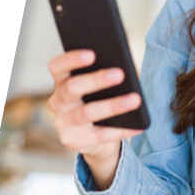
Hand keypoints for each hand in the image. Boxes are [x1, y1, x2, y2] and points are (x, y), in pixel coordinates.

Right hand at [46, 49, 143, 189]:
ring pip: (87, 113)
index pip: (57, 67)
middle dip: (95, 80)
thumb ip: (102, 75)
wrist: (93, 140)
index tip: (92, 53)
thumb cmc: (97, 104)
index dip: (71, 59)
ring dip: (112, 106)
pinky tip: (137, 125)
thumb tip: (123, 69)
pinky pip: (100, 135)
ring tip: (134, 99)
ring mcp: (63, 123)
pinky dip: (120, 130)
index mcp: (60, 83)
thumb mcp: (96, 89)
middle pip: (72, 88)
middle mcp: (57, 103)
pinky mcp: (74, 141)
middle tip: (119, 74)